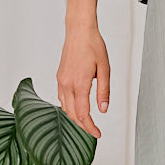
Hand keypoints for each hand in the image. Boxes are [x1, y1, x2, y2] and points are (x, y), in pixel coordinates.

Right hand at [57, 23, 109, 138]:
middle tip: (94, 131)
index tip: (97, 134)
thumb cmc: (93, 45)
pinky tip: (77, 106)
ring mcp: (61, 80)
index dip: (90, 127)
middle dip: (83, 125)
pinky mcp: (59, 77)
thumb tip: (104, 110)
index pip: (82, 114)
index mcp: (79, 84)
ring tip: (87, 121)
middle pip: (72, 114)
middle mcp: (67, 84)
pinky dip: (69, 106)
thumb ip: (104, 91)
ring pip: (65, 107)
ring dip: (75, 117)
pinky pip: (62, 98)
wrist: (79, 31)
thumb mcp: (105, 69)